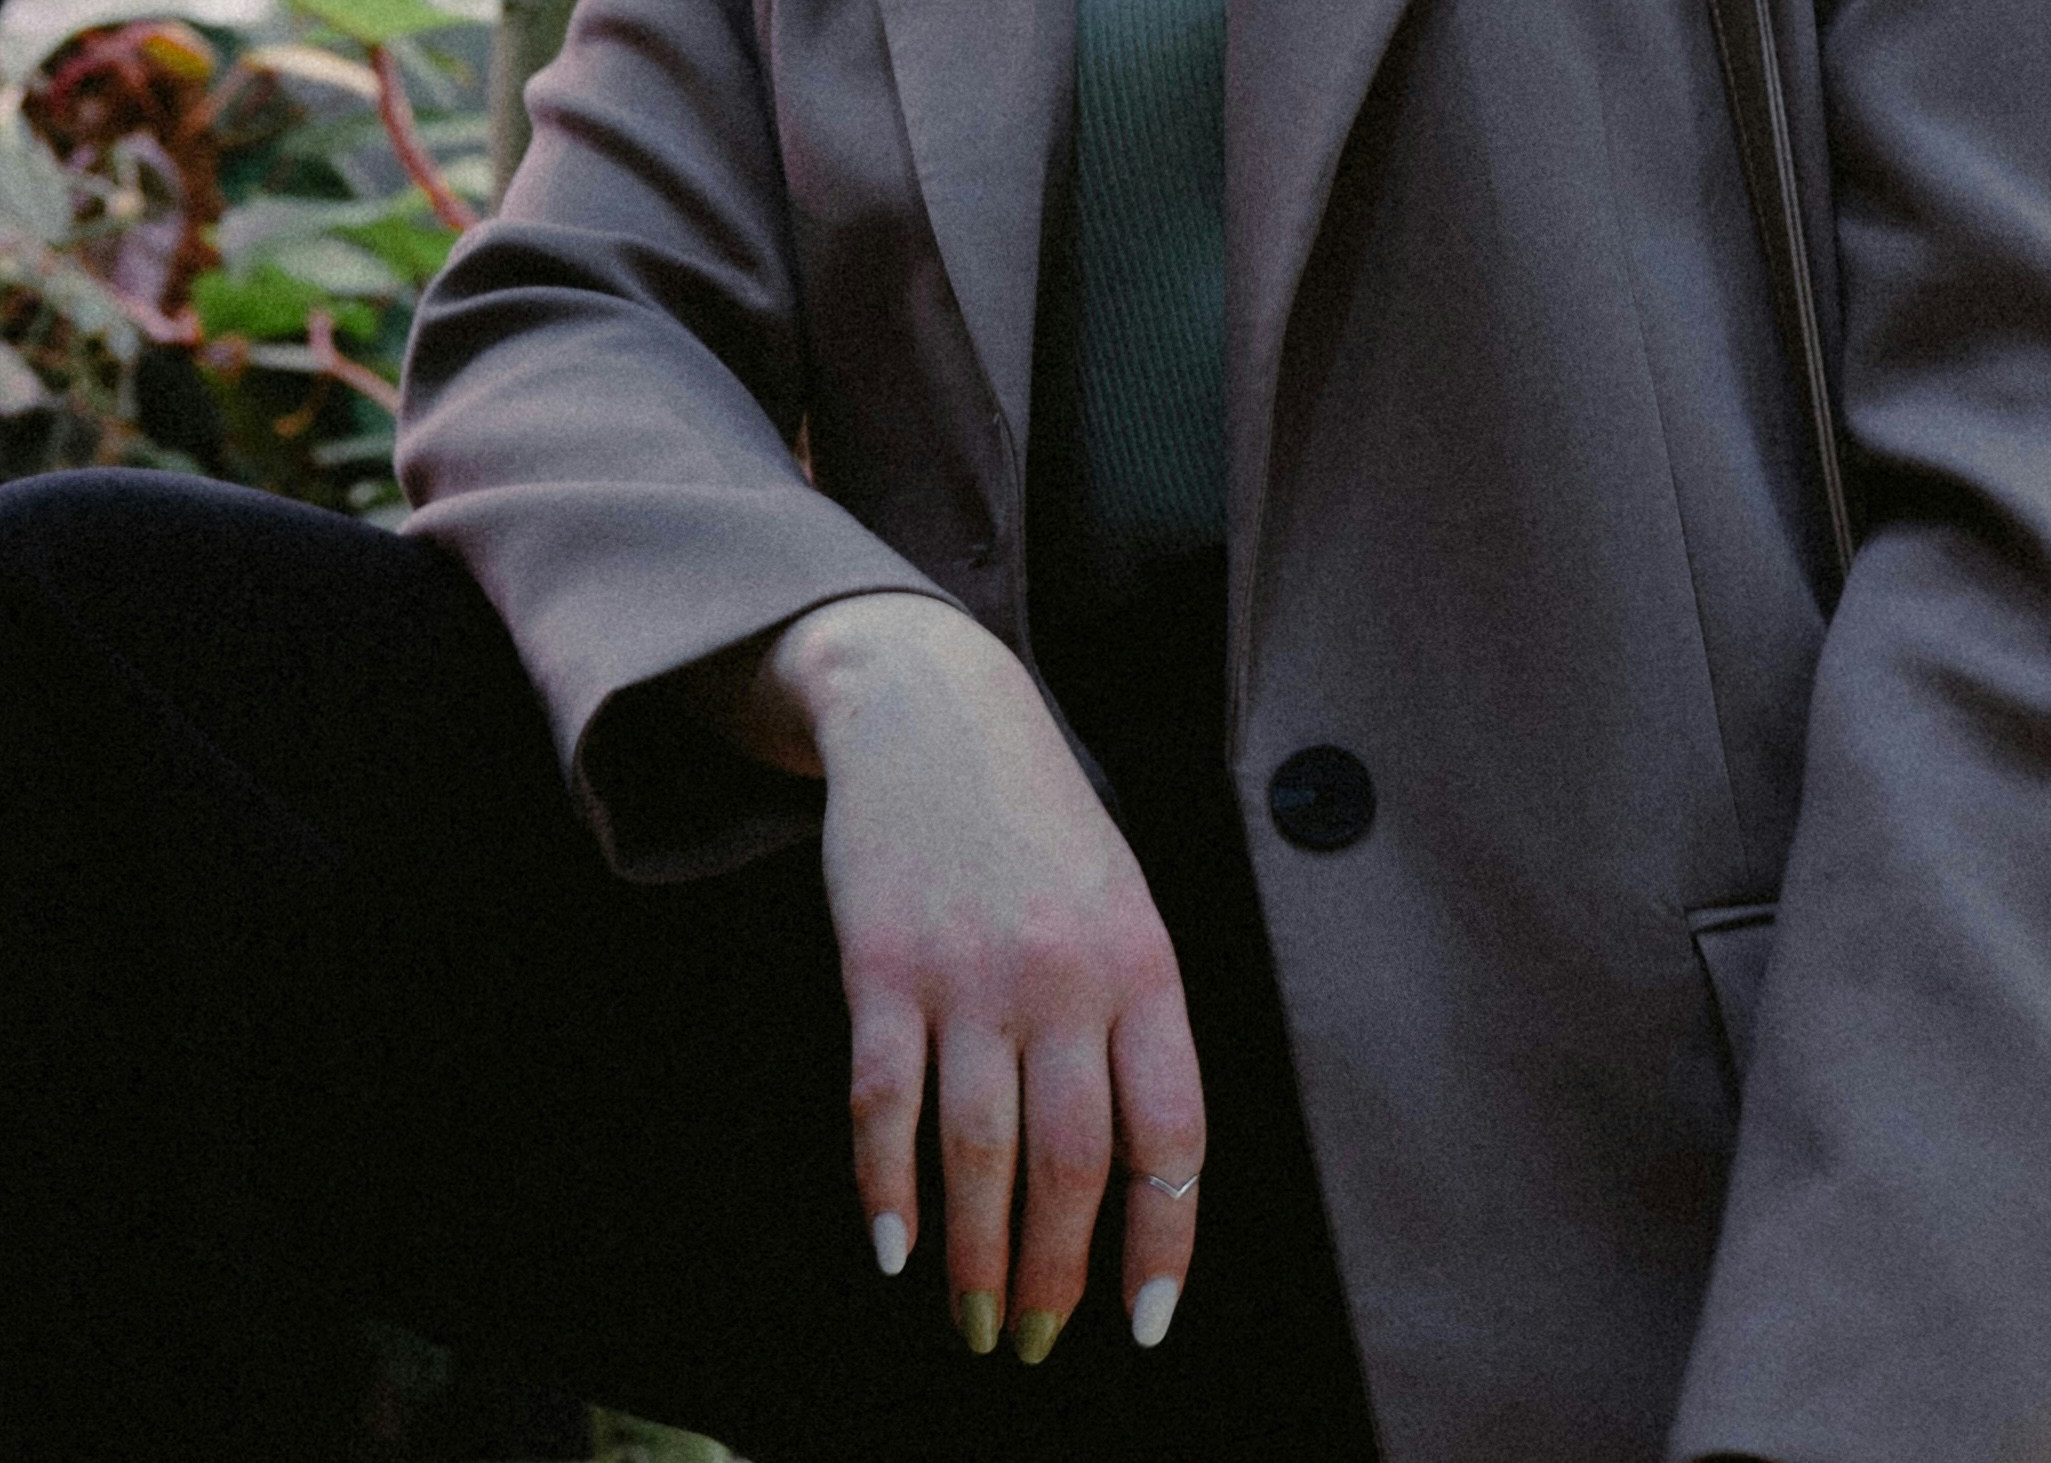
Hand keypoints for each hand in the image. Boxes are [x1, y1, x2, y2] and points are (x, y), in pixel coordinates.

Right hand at [716, 592, 1205, 1361]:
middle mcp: (1065, 977)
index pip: (1170, 1138)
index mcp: (1145, 967)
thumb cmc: (1037, 825)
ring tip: (975, 1323)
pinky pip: (882, 1101)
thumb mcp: (1121, 904)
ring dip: (976, 1258)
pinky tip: (894, 1248)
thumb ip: (1132, 1023)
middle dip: (1056, 1278)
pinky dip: (885, 1188)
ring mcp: (969, 971)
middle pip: (1070, 1167)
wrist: (932, 706)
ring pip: (978, 1153)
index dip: (1159, 1242)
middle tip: (1036, 1343)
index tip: (1145, 1323)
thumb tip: (1132, 1179)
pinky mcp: (881, 963)